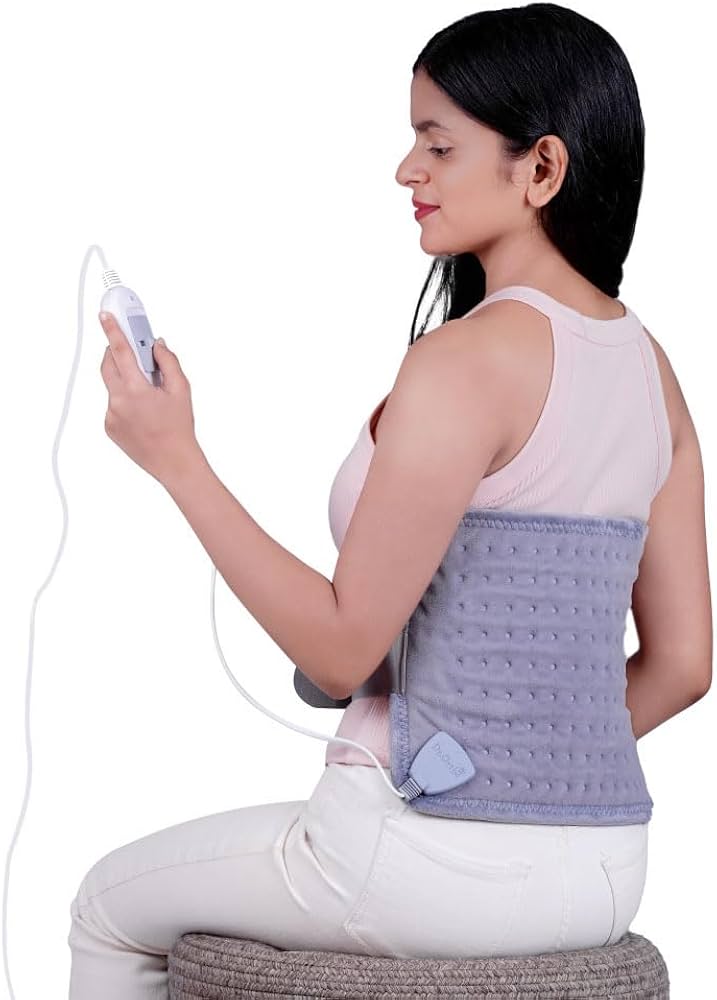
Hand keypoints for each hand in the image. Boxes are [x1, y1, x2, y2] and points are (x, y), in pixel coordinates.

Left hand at [99, 311, 201, 483]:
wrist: (174, 462)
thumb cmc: (179, 428)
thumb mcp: (181, 390)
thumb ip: (168, 362)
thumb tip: (157, 345)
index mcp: (135, 389)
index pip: (120, 351)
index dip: (112, 330)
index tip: (105, 316)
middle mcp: (118, 401)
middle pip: (109, 365)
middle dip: (118, 355)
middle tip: (134, 353)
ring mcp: (110, 415)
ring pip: (112, 386)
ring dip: (125, 381)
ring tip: (148, 397)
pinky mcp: (109, 426)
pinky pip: (113, 404)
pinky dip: (125, 401)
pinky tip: (143, 414)